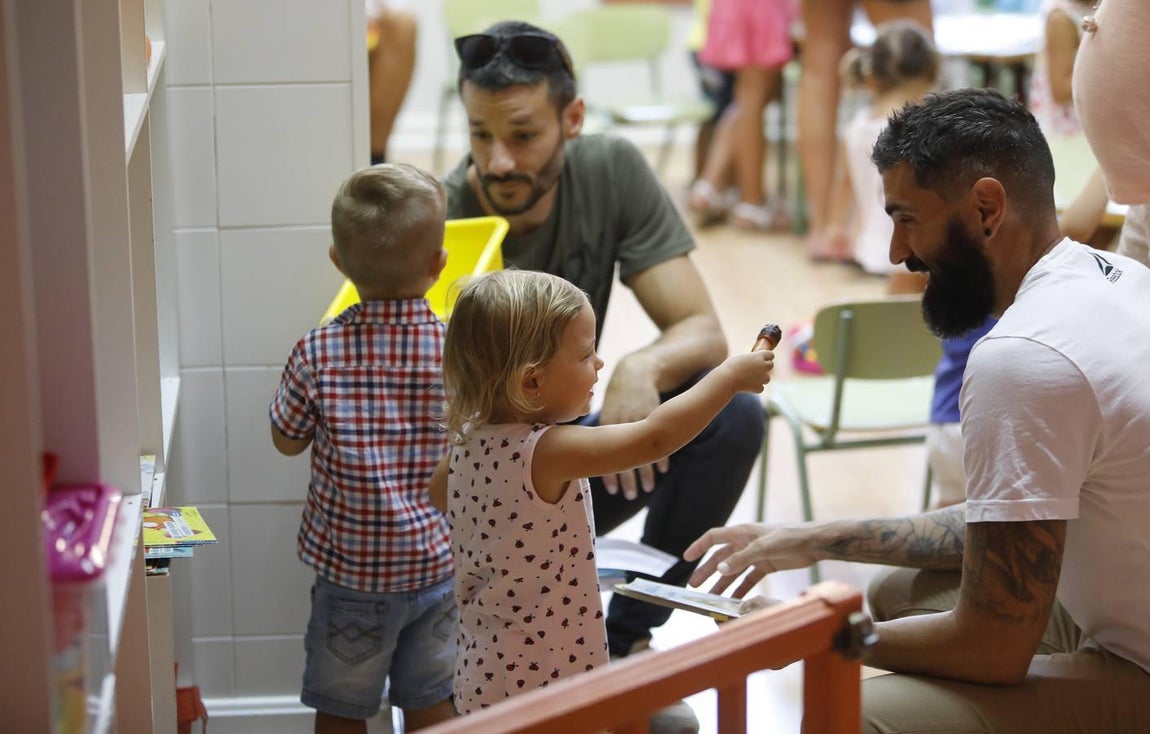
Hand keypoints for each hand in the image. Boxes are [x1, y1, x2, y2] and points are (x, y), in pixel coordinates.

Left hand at [598, 354, 666, 499]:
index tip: (612, 491)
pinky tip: (662, 470)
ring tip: (647, 490)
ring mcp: (640, 417)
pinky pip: (658, 439)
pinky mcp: (655, 413)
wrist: (637, 371)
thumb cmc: (619, 396)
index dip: (609, 472)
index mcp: (608, 422)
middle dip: (627, 478)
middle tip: (630, 497)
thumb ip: (603, 433)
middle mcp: (622, 422)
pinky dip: (661, 455)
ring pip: (644, 450)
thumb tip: (592, 457)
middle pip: (625, 455)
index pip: (607, 454)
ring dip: (646, 472)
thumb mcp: (608, 411)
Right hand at [683, 523, 817, 598]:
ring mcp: (755, 555)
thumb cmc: (790, 537)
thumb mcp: (764, 547)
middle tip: (694, 586)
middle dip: (707, 571)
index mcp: (742, 532)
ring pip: (733, 571)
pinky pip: (749, 579)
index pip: (714, 538)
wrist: (813, 544)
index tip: (686, 558)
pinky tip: (734, 600)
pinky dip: (741, 589)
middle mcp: (746, 543)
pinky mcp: (766, 565)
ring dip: (722, 583)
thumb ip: (741, 558)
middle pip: (721, 558)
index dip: (699, 547)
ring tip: (711, 597)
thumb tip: (720, 569)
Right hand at [720, 350, 773, 394]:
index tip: (762, 359)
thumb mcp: (740, 359)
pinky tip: (747, 386)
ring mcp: (762, 377)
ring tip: (750, 378)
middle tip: (756, 369)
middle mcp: (762, 366)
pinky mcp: (759, 387)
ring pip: (767, 378)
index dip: (767, 357)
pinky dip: (756, 388)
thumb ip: (750, 360)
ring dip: (761, 378)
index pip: (770, 354)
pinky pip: (761, 388)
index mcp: (758, 356)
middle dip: (765, 367)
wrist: (726, 379)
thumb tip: (754, 362)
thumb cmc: (730, 367)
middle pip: (771, 365)